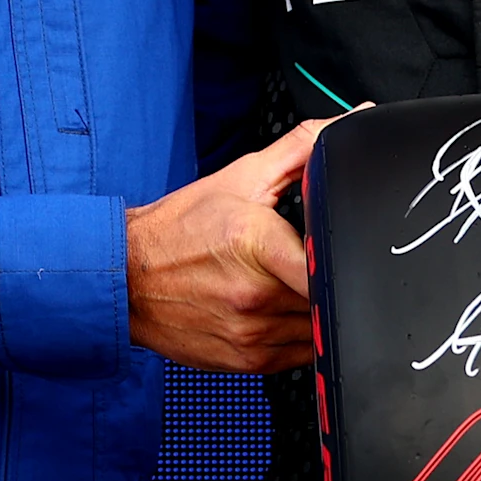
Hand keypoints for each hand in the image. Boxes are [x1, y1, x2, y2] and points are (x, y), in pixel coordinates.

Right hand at [124, 118, 327, 372]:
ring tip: (287, 282)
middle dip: (328, 276)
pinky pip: (301, 353)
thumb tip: (355, 118)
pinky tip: (275, 308)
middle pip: (330, 295)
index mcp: (258, 245)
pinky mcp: (249, 362)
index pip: (328, 265)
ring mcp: (252, 335)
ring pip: (320, 327)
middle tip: (309, 259)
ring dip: (315, 307)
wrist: (126, 274)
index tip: (346, 248)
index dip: (347, 256)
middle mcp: (255, 296)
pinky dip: (300, 332)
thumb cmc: (181, 227)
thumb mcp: (242, 176)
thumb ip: (304, 147)